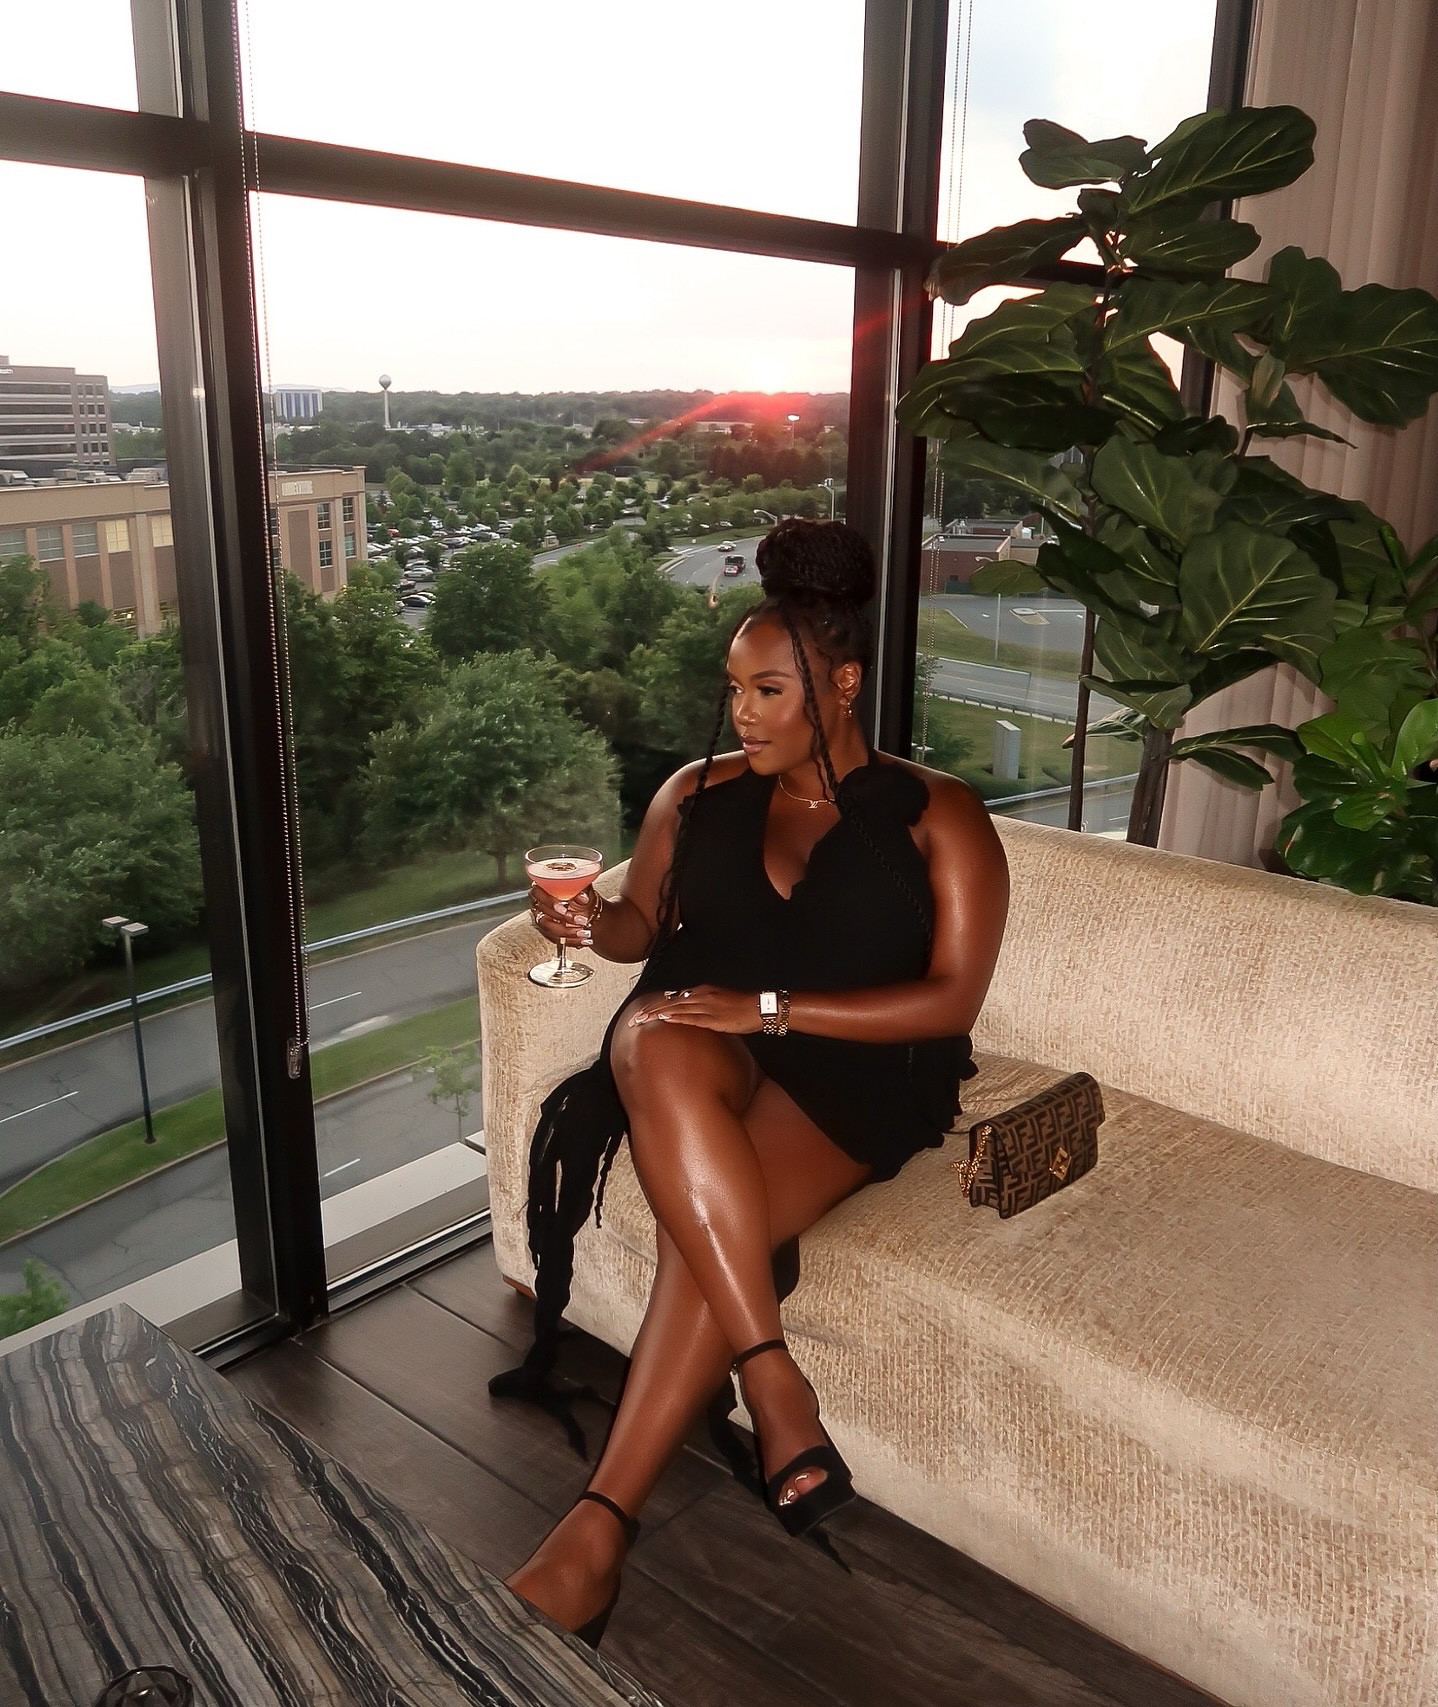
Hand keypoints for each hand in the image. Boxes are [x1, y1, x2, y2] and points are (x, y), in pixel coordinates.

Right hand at [529, 883, 598, 948]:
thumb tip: (583, 898)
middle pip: (544, 916)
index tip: (564, 909)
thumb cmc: (579, 894)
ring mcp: (541, 919)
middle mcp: (538, 905)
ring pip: (549, 930)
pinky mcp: (548, 932)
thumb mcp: (581, 887)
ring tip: (585, 932)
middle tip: (581, 920)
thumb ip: (580, 890)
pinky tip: (583, 940)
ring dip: (568, 933)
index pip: (538, 894)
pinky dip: (572, 941)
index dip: (550, 903)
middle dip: (564, 920)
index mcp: (542, 889)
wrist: (585, 907)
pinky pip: (556, 939)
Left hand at [626, 985, 761, 1033]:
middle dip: (651, 1010)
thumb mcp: (719, 1000)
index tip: (642, 1012)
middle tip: (634, 1018)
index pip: (673, 997)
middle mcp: (701, 995)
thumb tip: (686, 1010)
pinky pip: (691, 1017)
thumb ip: (702, 1004)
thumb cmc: (742, 1005)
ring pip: (676, 1009)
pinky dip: (676, 1018)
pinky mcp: (713, 1018)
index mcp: (702, 991)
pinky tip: (664, 1019)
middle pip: (670, 1002)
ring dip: (657, 1014)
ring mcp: (706, 1006)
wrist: (760, 1007)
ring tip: (641, 1020)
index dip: (656, 1005)